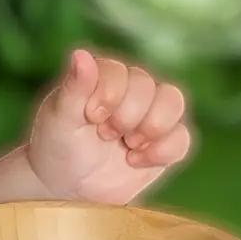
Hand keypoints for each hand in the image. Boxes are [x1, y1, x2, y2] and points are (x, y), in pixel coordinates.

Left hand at [27, 48, 190, 204]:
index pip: (122, 72)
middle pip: (150, 87)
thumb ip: (74, 88)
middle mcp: (131, 90)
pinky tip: (134, 160)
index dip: (110, 95)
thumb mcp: (60, 119)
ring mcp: (150, 115)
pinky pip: (182, 138)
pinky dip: (161, 152)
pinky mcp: (164, 142)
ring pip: (174, 103)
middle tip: (105, 134)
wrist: (67, 185)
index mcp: (103, 77)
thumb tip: (80, 54)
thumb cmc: (58, 145)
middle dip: (128, 116)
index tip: (91, 117)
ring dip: (151, 128)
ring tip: (127, 146)